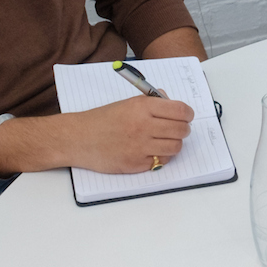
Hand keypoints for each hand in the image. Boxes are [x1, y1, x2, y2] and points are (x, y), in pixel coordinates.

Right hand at [63, 95, 195, 173]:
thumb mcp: (127, 103)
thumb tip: (172, 104)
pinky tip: (153, 151)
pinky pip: (162, 161)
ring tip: (165, 141)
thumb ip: (152, 102)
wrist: (78, 138)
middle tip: (178, 129)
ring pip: (176, 147)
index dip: (188, 114)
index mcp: (142, 107)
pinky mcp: (136, 163)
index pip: (180, 110)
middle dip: (184, 129)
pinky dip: (161, 157)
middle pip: (181, 130)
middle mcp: (143, 126)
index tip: (187, 116)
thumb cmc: (102, 119)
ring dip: (174, 144)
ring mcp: (140, 146)